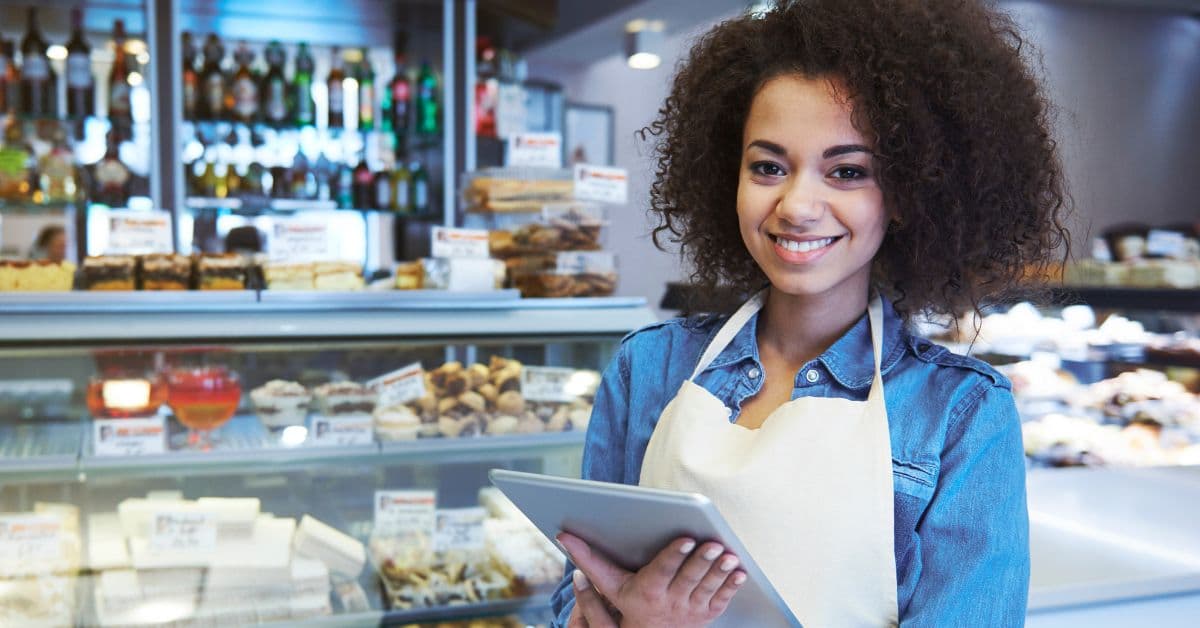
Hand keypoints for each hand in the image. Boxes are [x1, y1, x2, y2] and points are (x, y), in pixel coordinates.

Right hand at [559, 532, 746, 627]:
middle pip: (688, 578)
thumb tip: (563, 535)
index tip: (686, 539)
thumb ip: (588, 560)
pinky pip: (721, 600)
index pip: (662, 571)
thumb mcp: (606, 586)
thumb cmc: (626, 606)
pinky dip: (732, 586)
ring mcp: (690, 610)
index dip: (674, 555)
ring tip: (729, 555)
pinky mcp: (706, 614)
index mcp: (646, 592)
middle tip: (714, 544)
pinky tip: (741, 572)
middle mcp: (669, 602)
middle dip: (702, 561)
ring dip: (720, 572)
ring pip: (707, 588)